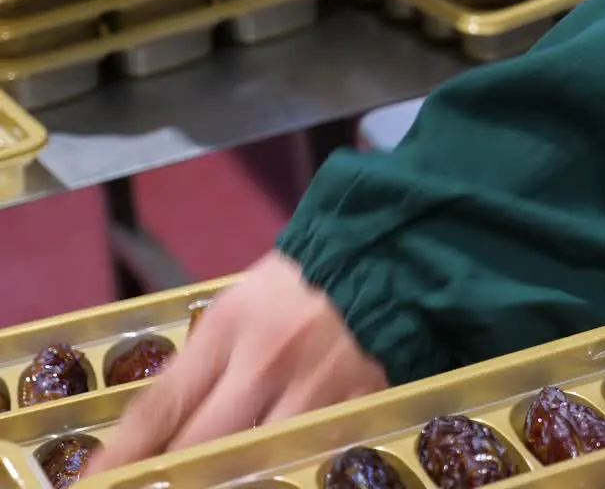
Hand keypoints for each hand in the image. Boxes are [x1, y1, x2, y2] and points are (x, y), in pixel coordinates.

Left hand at [87, 252, 388, 474]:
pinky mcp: (355, 406)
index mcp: (229, 325)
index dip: (123, 454)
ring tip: (209, 477)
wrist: (388, 259)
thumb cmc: (305, 282)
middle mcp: (266, 361)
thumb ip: (209, 361)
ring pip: (255, 460)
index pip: (161, 405)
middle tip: (153, 485)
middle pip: (201, 446)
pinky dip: (283, 466)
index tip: (95, 481)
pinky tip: (268, 473)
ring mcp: (314, 388)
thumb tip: (169, 425)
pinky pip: (308, 452)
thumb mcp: (241, 306)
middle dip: (171, 477)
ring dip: (226, 476)